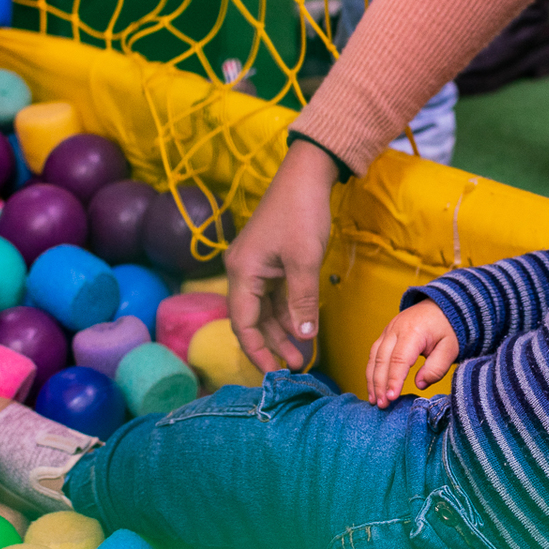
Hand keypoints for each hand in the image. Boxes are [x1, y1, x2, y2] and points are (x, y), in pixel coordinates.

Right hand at [226, 140, 338, 372]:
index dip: (257, 351)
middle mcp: (242, 272)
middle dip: (273, 344)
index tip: (274, 373)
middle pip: (253, 320)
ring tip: (302, 354)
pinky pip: (275, 295)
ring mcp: (256, 266)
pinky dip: (288, 312)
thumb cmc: (302, 214)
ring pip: (265, 309)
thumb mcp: (305, 261)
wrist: (306, 176)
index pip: (243, 324)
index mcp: (242, 273)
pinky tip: (303, 328)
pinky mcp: (270, 261)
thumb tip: (304, 336)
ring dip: (283, 331)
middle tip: (297, 366)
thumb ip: (302, 301)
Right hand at [367, 299, 458, 407]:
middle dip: (380, 384)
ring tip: (374, 400)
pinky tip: (373, 387)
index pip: (399, 359)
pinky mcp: (385, 334)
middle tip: (382, 405)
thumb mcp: (450, 348)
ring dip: (372, 380)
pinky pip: (374, 354)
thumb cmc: (447, 328)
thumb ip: (437, 367)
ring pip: (374, 357)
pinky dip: (371, 371)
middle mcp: (396, 329)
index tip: (391, 398)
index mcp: (413, 331)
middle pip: (382, 359)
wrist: (441, 305)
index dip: (394, 380)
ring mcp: (388, 330)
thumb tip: (420, 384)